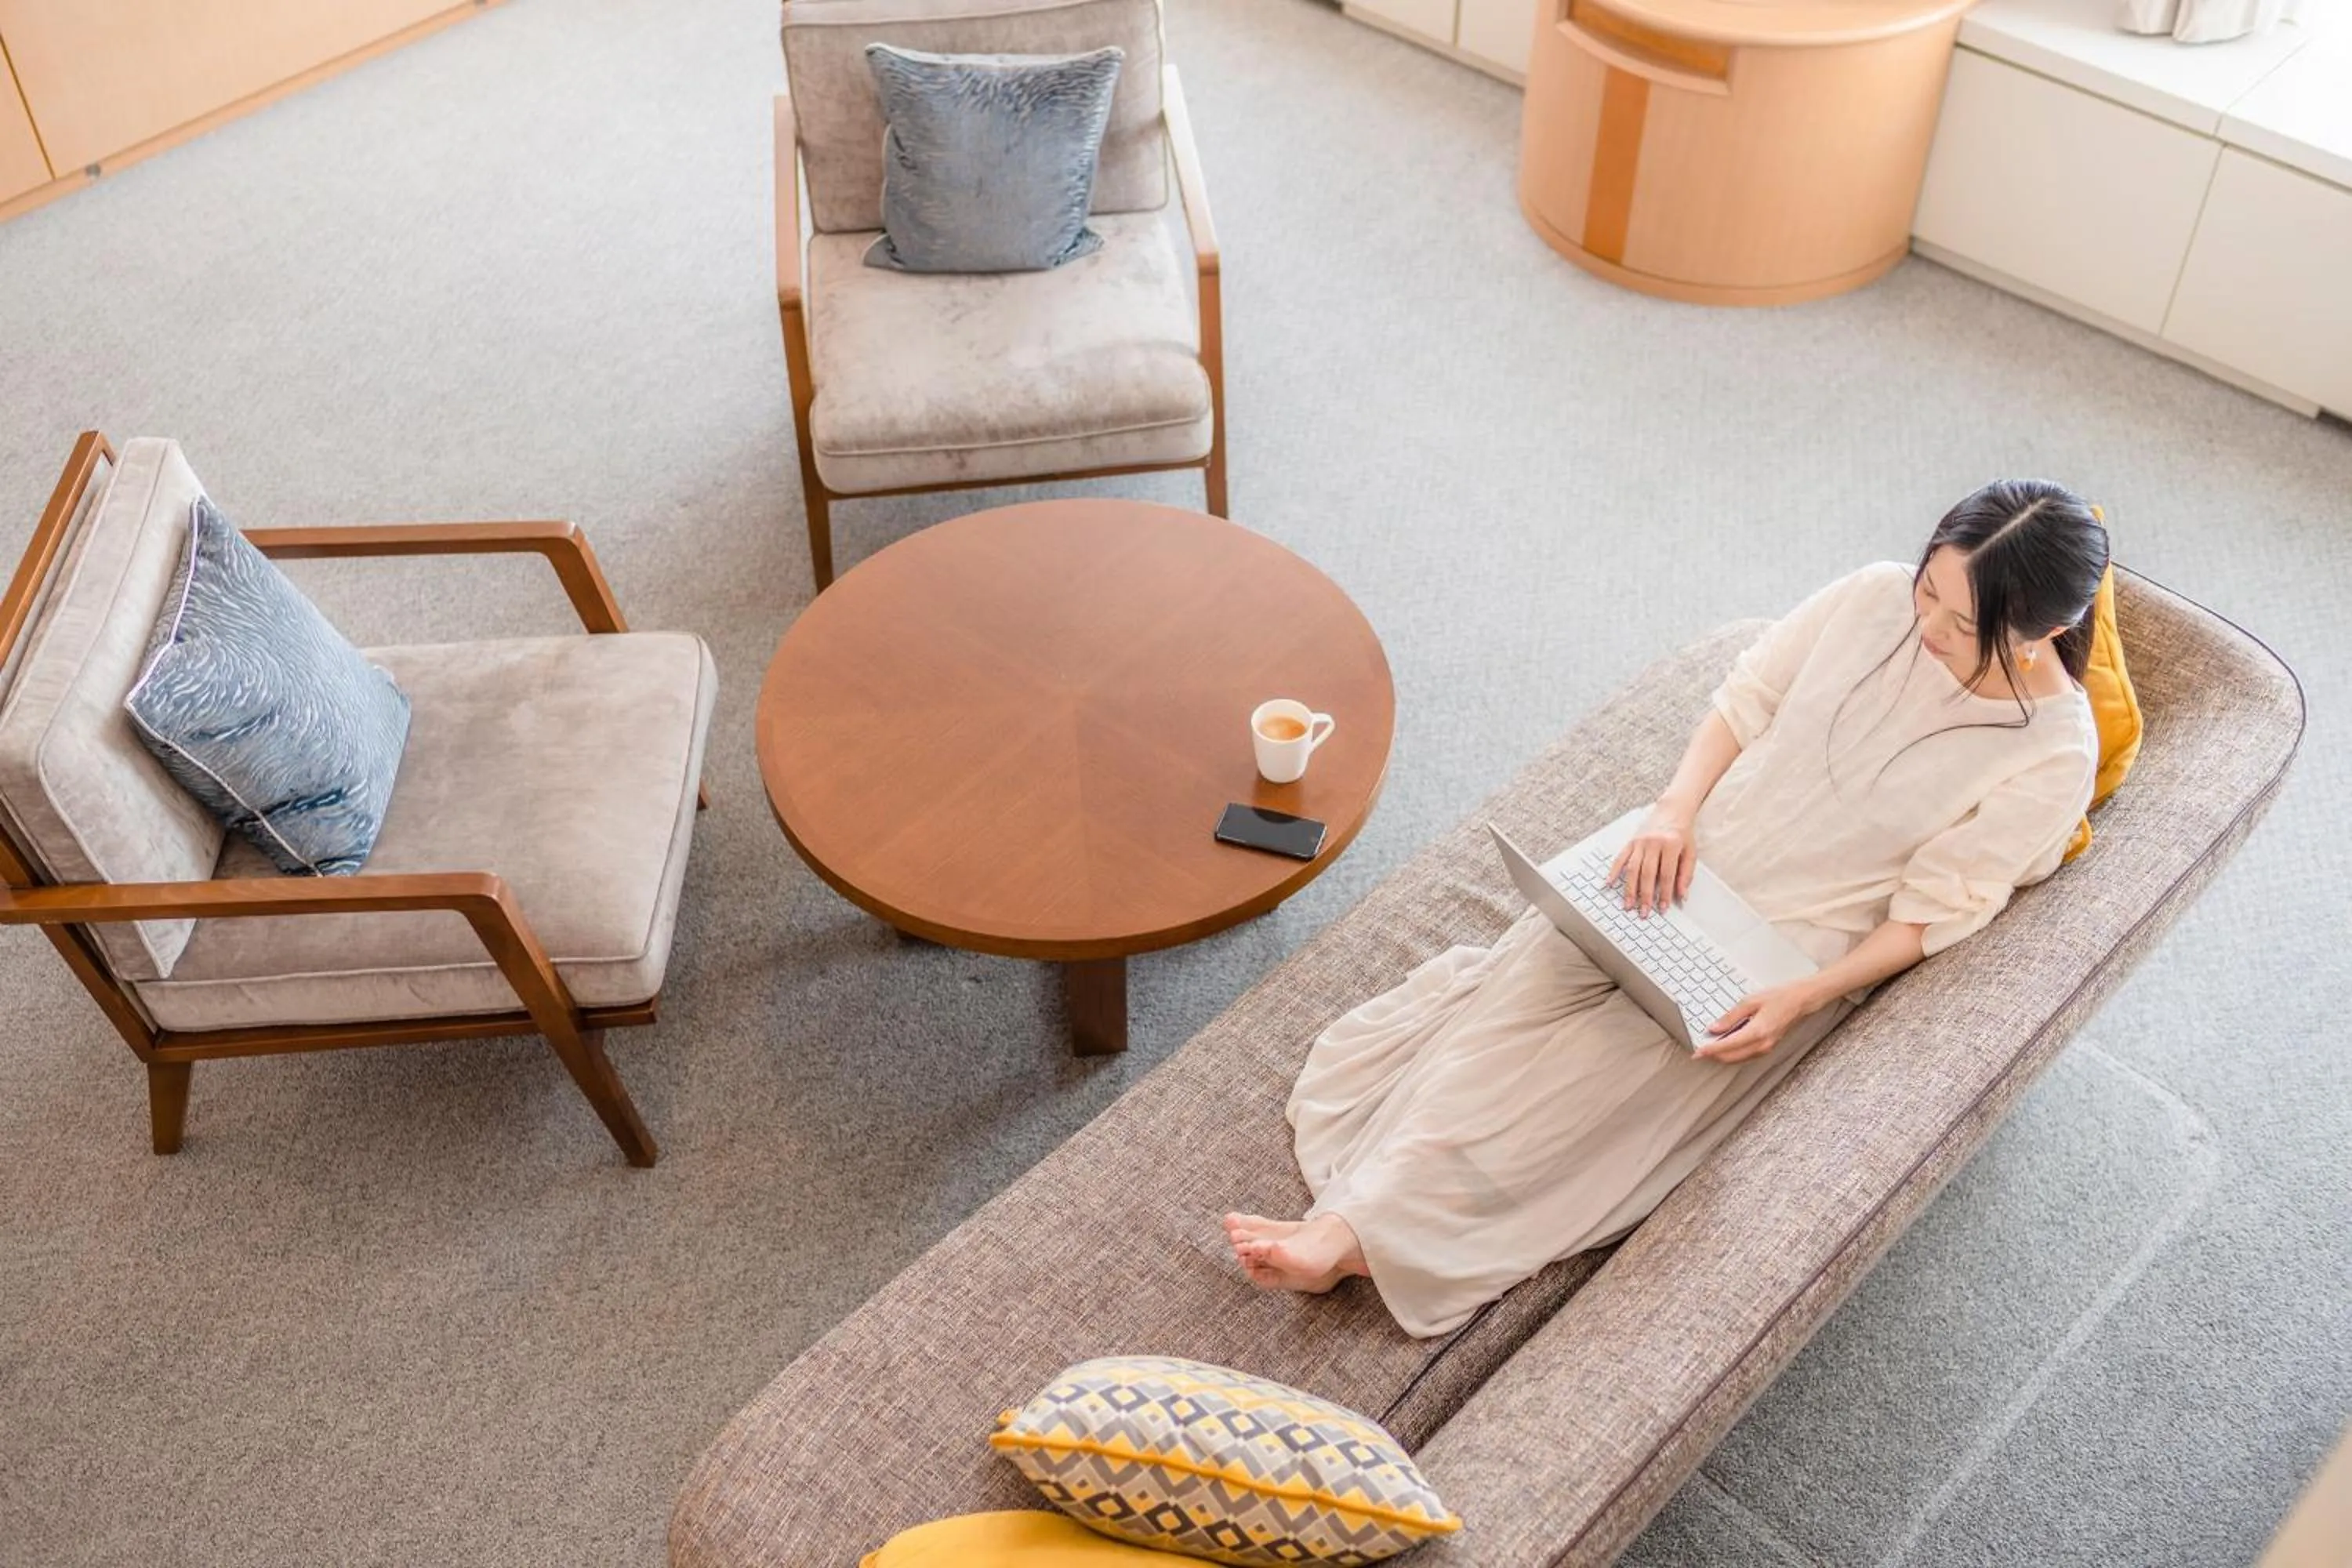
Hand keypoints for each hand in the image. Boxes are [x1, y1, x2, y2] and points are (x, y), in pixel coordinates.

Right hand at [1605, 804, 1696, 917]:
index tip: (1662, 908)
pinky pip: (1621, 858)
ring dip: (1629, 888)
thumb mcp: (1691, 852)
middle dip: (1644, 896)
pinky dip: (1614, 871)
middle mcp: (1653, 843)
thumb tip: (1682, 895)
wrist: (1671, 810)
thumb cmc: (1682, 833)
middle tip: (1642, 912)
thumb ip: (1686, 874)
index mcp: (1671, 845)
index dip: (1664, 893)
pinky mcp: (1631, 841)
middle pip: (1647, 874)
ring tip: (1628, 904)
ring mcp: (1640, 842)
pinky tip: (1610, 883)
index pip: (1666, 875)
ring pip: (1633, 869)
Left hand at [1695, 981, 1818, 1064]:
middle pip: (1731, 1057)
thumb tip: (1714, 1028)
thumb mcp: (1750, 1001)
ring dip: (1723, 1055)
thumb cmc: (1779, 998)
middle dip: (1713, 1056)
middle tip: (1699, 1051)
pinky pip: (1746, 1055)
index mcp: (1757, 1032)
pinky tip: (1725, 1044)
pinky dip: (1733, 1053)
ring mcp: (1766, 1048)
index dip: (1709, 1050)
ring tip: (1709, 1047)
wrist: (1801, 1001)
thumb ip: (1730, 1017)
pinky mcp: (1767, 1047)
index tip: (1697, 1052)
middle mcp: (1762, 1044)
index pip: (1727, 1046)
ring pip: (1738, 1059)